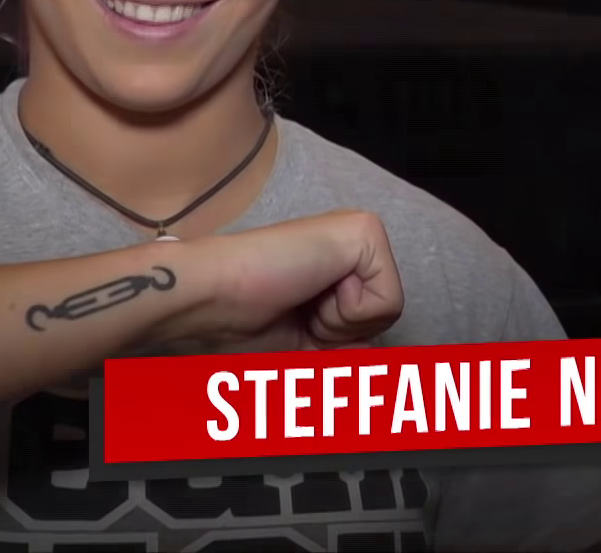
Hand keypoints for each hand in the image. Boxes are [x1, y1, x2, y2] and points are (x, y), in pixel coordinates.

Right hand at [148, 210, 403, 351]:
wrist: (212, 298)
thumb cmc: (242, 326)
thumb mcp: (306, 351)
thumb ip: (344, 354)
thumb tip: (382, 368)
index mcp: (339, 269)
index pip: (373, 326)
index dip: (337, 347)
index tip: (298, 330)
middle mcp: (354, 246)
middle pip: (384, 321)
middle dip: (339, 338)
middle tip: (297, 316)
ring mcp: (361, 234)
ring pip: (388, 312)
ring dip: (338, 325)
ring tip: (299, 299)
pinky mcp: (364, 231)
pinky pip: (387, 300)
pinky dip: (346, 312)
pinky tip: (311, 285)